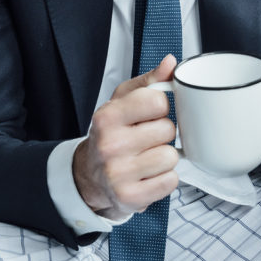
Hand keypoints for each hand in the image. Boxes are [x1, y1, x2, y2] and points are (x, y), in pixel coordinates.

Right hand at [73, 55, 180, 219]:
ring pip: (171, 157)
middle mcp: (109, 145)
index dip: (161, 107)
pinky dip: (164, 179)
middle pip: (168, 130)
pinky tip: (148, 175)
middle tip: (146, 140)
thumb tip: (170, 63)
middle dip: (163, 134)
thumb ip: (149, 82)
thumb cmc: (111, 135)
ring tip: (147, 158)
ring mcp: (118, 173)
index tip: (151, 115)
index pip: (158, 101)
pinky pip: (171, 181)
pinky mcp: (130, 197)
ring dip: (165, 158)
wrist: (89, 175)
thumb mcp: (121, 102)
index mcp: (107, 117)